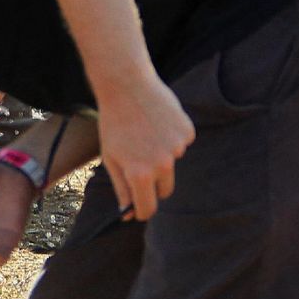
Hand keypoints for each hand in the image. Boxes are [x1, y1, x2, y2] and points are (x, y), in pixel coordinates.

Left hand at [96, 76, 194, 220]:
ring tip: (144, 132)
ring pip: (171, 163)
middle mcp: (163, 165)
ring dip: (161, 155)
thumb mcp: (111, 157)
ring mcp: (178, 148)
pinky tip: (157, 121)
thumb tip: (128, 213)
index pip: (148, 208)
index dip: (142, 211)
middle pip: (165, 190)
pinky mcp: (187, 132)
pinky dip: (170, 137)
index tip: (138, 209)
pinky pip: (180, 143)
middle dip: (153, 185)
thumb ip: (121, 187)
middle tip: (139, 164)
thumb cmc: (113, 123)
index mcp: (140, 174)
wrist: (126, 85)